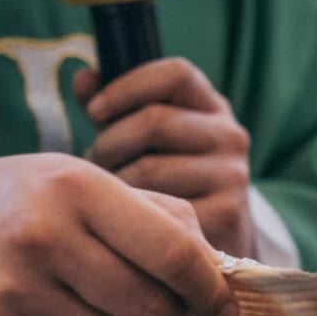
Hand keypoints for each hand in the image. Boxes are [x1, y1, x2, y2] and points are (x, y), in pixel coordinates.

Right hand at [0, 154, 237, 315]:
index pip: (177, 254)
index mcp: (78, 187)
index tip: (227, 308)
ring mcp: (17, 290)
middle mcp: (47, 236)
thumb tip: (222, 267)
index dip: (214, 291)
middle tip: (171, 315)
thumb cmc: (11, 203)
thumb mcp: (77, 181)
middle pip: (155, 308)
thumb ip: (155, 216)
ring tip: (103, 307)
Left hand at [77, 58, 254, 258]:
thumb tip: (83, 80)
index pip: (175, 73)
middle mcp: (230, 135)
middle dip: (111, 143)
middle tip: (94, 164)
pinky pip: (162, 209)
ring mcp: (233, 175)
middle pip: (155, 121)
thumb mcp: (145, 138)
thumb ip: (113, 106)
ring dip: (116, 181)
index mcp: (211, 106)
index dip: (128, 86)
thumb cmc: (168, 178)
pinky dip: (133, 214)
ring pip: (152, 168)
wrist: (215, 241)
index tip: (95, 111)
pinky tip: (127, 218)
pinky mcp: (228, 214)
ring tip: (108, 192)